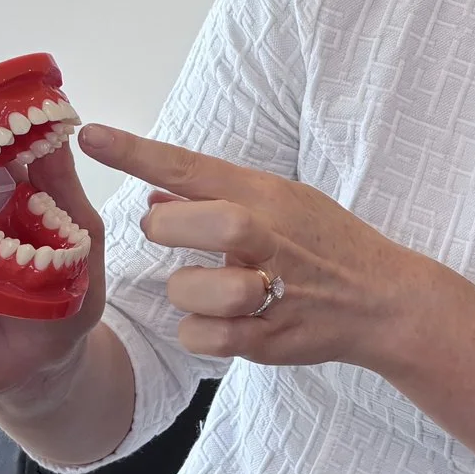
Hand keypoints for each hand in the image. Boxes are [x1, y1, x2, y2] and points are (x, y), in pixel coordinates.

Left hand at [77, 123, 452, 374]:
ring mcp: (267, 287)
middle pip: (178, 224)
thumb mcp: (282, 202)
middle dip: (166, 232)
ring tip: (222, 291)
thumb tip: (155, 195)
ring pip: (182, 289)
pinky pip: (200, 336)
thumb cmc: (327, 244)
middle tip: (176, 237)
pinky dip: (203, 333)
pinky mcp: (267, 338)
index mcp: (265, 195)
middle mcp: (264, 235)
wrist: (384, 300)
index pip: (188, 166)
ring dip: (188, 293)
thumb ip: (217, 199)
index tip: (90, 136)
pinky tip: (229, 323)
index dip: (134, 152)